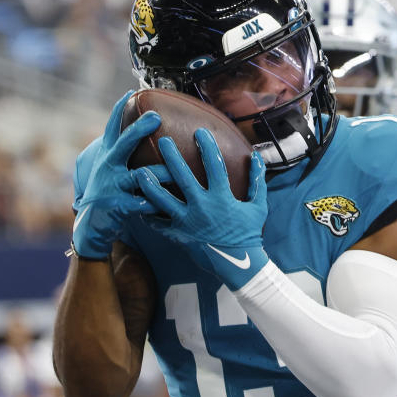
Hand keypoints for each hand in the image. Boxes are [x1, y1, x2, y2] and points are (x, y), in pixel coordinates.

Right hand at [72, 91, 167, 259]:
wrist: (93, 226)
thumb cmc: (109, 193)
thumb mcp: (110, 170)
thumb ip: (121, 153)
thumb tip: (137, 131)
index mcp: (108, 156)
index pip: (112, 128)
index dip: (119, 109)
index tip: (130, 91)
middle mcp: (107, 167)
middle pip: (124, 144)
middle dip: (139, 129)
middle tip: (156, 117)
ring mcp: (111, 186)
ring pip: (140, 175)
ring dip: (160, 173)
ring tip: (175, 172)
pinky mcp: (117, 206)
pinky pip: (142, 203)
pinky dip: (155, 203)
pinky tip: (166, 205)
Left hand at [136, 128, 268, 289]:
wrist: (238, 265)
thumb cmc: (249, 234)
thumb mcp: (259, 206)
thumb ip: (257, 180)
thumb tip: (255, 156)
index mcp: (222, 198)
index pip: (215, 166)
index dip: (208, 147)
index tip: (200, 131)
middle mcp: (202, 208)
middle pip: (183, 178)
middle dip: (172, 157)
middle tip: (162, 140)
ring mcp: (188, 222)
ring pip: (163, 201)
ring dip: (150, 185)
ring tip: (139, 172)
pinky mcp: (179, 236)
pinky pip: (159, 224)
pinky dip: (148, 214)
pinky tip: (138, 203)